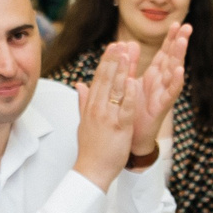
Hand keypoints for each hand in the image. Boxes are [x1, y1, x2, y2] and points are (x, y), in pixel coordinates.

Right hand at [72, 42, 140, 187]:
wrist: (91, 170)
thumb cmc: (90, 148)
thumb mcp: (84, 122)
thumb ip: (83, 102)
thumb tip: (79, 86)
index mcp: (91, 106)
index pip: (99, 78)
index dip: (106, 61)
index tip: (113, 46)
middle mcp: (97, 108)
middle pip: (105, 79)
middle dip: (113, 60)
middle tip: (120, 43)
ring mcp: (107, 117)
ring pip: (114, 89)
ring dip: (121, 70)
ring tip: (127, 53)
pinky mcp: (118, 127)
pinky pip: (125, 108)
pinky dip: (129, 94)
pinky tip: (133, 80)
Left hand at [120, 23, 189, 150]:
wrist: (131, 137)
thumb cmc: (132, 111)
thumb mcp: (129, 83)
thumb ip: (130, 65)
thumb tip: (128, 43)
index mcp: (152, 77)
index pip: (163, 53)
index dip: (169, 39)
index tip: (176, 23)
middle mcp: (160, 83)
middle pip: (172, 59)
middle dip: (179, 42)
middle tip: (187, 26)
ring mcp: (163, 94)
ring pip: (173, 72)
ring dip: (178, 57)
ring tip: (183, 41)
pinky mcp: (162, 106)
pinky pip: (170, 93)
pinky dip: (175, 82)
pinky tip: (179, 71)